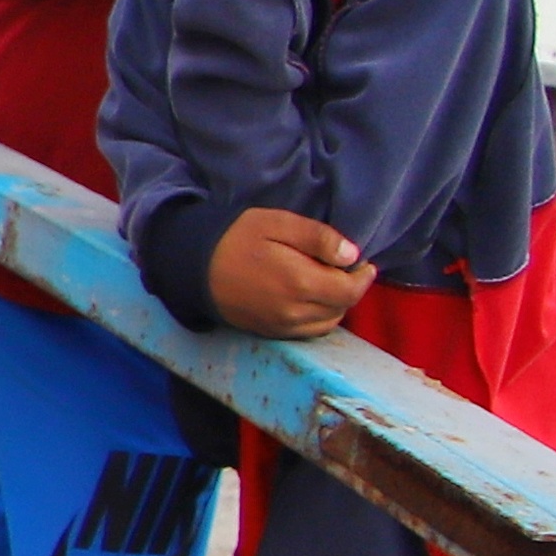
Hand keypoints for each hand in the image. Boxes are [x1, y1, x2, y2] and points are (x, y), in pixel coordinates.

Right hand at [207, 205, 373, 338]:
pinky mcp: (269, 332)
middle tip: (343, 269)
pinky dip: (316, 317)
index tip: (363, 263)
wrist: (192, 266)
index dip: (364, 277)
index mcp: (301, 283)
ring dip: (334, 305)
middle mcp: (295, 312)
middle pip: (341, 308)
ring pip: (326, 322)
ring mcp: (281, 326)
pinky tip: (308, 298)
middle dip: (349, 289)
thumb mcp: (278, 223)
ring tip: (326, 283)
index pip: (351, 290)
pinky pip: (307, 331)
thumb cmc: (236, 238)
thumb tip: (352, 255)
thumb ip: (318, 237)